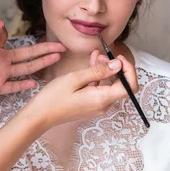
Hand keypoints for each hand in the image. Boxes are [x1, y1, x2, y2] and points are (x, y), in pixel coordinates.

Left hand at [0, 21, 66, 108]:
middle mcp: (3, 61)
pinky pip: (12, 87)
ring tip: (56, 57)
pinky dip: (23, 86)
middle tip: (59, 45)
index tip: (0, 24)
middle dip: (44, 49)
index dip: (3, 30)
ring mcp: (2, 74)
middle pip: (27, 54)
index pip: (5, 38)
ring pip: (25, 69)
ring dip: (40, 63)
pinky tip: (35, 83)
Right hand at [22, 56, 137, 129]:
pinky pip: (101, 89)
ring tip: (96, 56)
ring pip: (110, 85)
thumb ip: (98, 71)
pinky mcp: (91, 104)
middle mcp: (103, 105)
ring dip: (106, 70)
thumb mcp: (75, 79)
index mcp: (102, 99)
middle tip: (103, 55)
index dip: (129, 71)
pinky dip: (99, 76)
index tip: (118, 58)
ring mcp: (97, 106)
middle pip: (121, 85)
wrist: (40, 115)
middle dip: (116, 68)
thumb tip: (118, 65)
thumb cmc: (54, 98)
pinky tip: (91, 63)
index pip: (129, 86)